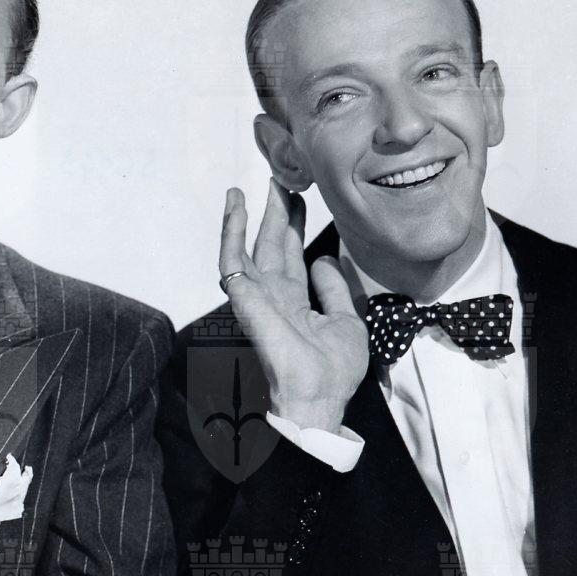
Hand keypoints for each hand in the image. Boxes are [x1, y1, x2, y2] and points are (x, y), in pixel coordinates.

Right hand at [220, 180, 369, 431]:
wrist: (318, 395)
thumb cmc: (333, 370)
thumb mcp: (346, 321)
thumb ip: (334, 290)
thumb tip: (324, 260)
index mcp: (295, 303)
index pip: (292, 257)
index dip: (296, 228)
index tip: (301, 199)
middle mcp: (272, 296)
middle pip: (272, 246)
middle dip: (276, 213)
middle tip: (281, 180)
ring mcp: (256, 296)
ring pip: (248, 247)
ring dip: (249, 216)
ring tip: (254, 186)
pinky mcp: (244, 296)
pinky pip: (231, 259)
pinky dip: (230, 231)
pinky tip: (236, 205)